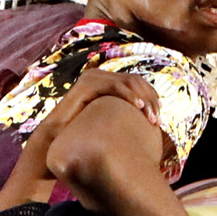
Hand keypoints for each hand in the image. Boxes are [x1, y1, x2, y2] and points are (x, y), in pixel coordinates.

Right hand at [25, 67, 168, 181]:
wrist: (57, 139)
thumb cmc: (82, 134)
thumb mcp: (108, 121)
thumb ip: (122, 114)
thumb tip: (149, 120)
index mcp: (106, 82)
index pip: (137, 83)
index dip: (151, 96)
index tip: (159, 114)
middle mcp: (100, 76)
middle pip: (135, 81)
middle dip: (150, 99)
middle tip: (157, 120)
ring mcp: (93, 77)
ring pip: (128, 82)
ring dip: (143, 99)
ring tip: (151, 117)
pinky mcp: (86, 84)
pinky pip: (114, 86)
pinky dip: (129, 95)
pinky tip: (139, 107)